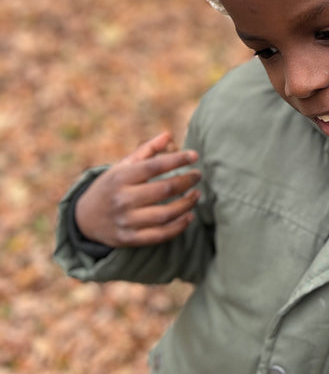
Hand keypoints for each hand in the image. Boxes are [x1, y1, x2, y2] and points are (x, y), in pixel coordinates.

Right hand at [75, 131, 201, 248]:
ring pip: (165, 214)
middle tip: (198, 175)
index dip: (178, 160)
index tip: (195, 155)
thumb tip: (168, 134)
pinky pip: (160, 235)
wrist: (85, 218)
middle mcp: (122, 199)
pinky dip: (178, 227)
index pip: (155, 166)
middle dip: (186, 181)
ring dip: (186, 204)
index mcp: (120, 177)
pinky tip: (189, 216)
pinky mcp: (130, 239)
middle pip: (164, 190)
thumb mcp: (122, 166)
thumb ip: (146, 150)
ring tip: (196, 194)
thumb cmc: (111, 186)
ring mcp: (126, 221)